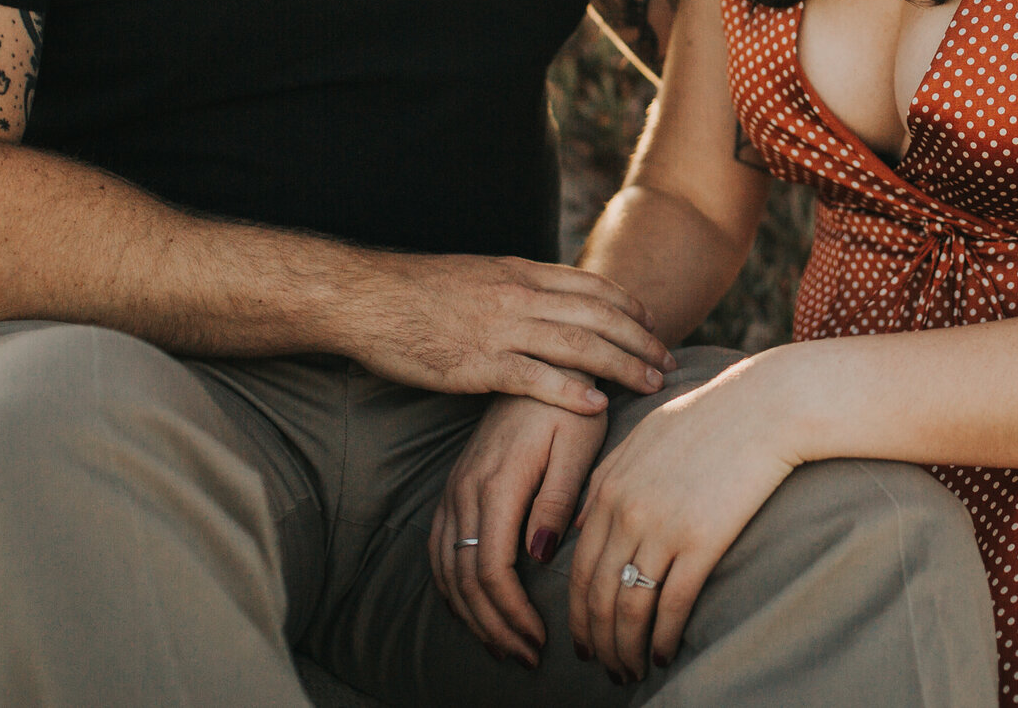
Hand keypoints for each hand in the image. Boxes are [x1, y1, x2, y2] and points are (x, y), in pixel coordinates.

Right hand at [340, 253, 672, 412]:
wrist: (369, 298)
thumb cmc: (419, 291)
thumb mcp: (479, 274)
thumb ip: (517, 285)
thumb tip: (548, 297)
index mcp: (520, 273)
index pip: (592, 287)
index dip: (629, 306)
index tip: (652, 323)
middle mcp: (520, 296)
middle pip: (599, 316)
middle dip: (640, 339)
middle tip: (669, 361)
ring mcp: (500, 329)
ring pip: (579, 345)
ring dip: (623, 365)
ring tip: (652, 383)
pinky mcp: (478, 363)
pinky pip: (534, 378)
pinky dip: (570, 391)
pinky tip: (597, 404)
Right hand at [431, 386, 607, 665]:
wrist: (540, 361)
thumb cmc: (570, 404)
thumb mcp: (576, 444)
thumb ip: (554, 499)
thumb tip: (536, 557)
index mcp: (499, 482)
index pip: (492, 568)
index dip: (511, 613)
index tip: (539, 639)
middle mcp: (467, 489)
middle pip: (466, 578)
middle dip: (494, 626)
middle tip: (526, 656)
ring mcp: (456, 488)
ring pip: (447, 569)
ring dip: (472, 614)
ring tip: (504, 644)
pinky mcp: (455, 486)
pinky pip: (440, 548)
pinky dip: (452, 587)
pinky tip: (474, 607)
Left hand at [567, 359, 800, 682]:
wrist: (764, 407)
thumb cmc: (708, 418)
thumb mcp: (641, 438)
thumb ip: (603, 478)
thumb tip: (577, 522)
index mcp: (607, 489)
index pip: (579, 569)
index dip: (579, 615)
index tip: (585, 640)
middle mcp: (625, 512)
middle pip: (597, 596)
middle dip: (598, 641)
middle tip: (607, 667)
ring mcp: (661, 528)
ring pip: (629, 610)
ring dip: (627, 649)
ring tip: (632, 669)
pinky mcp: (700, 541)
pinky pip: (671, 605)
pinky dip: (662, 638)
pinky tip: (663, 653)